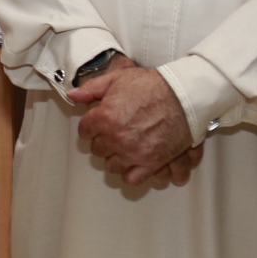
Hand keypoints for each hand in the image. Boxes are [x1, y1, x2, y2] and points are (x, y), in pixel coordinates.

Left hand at [70, 62, 194, 187]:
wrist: (183, 95)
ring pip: (112, 165)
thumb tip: (73, 95)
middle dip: (103, 140)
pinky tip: (133, 162)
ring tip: (124, 147)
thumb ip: (91, 89)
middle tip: (113, 132)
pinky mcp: (151, 162)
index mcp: (105, 117)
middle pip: (97, 149)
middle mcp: (117, 138)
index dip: (91, 126)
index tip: (98, 124)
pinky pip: (132, 178)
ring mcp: (134, 152)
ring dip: (115, 157)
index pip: (84, 131)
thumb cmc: (152, 85)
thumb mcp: (117, 79)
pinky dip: (130, 173)